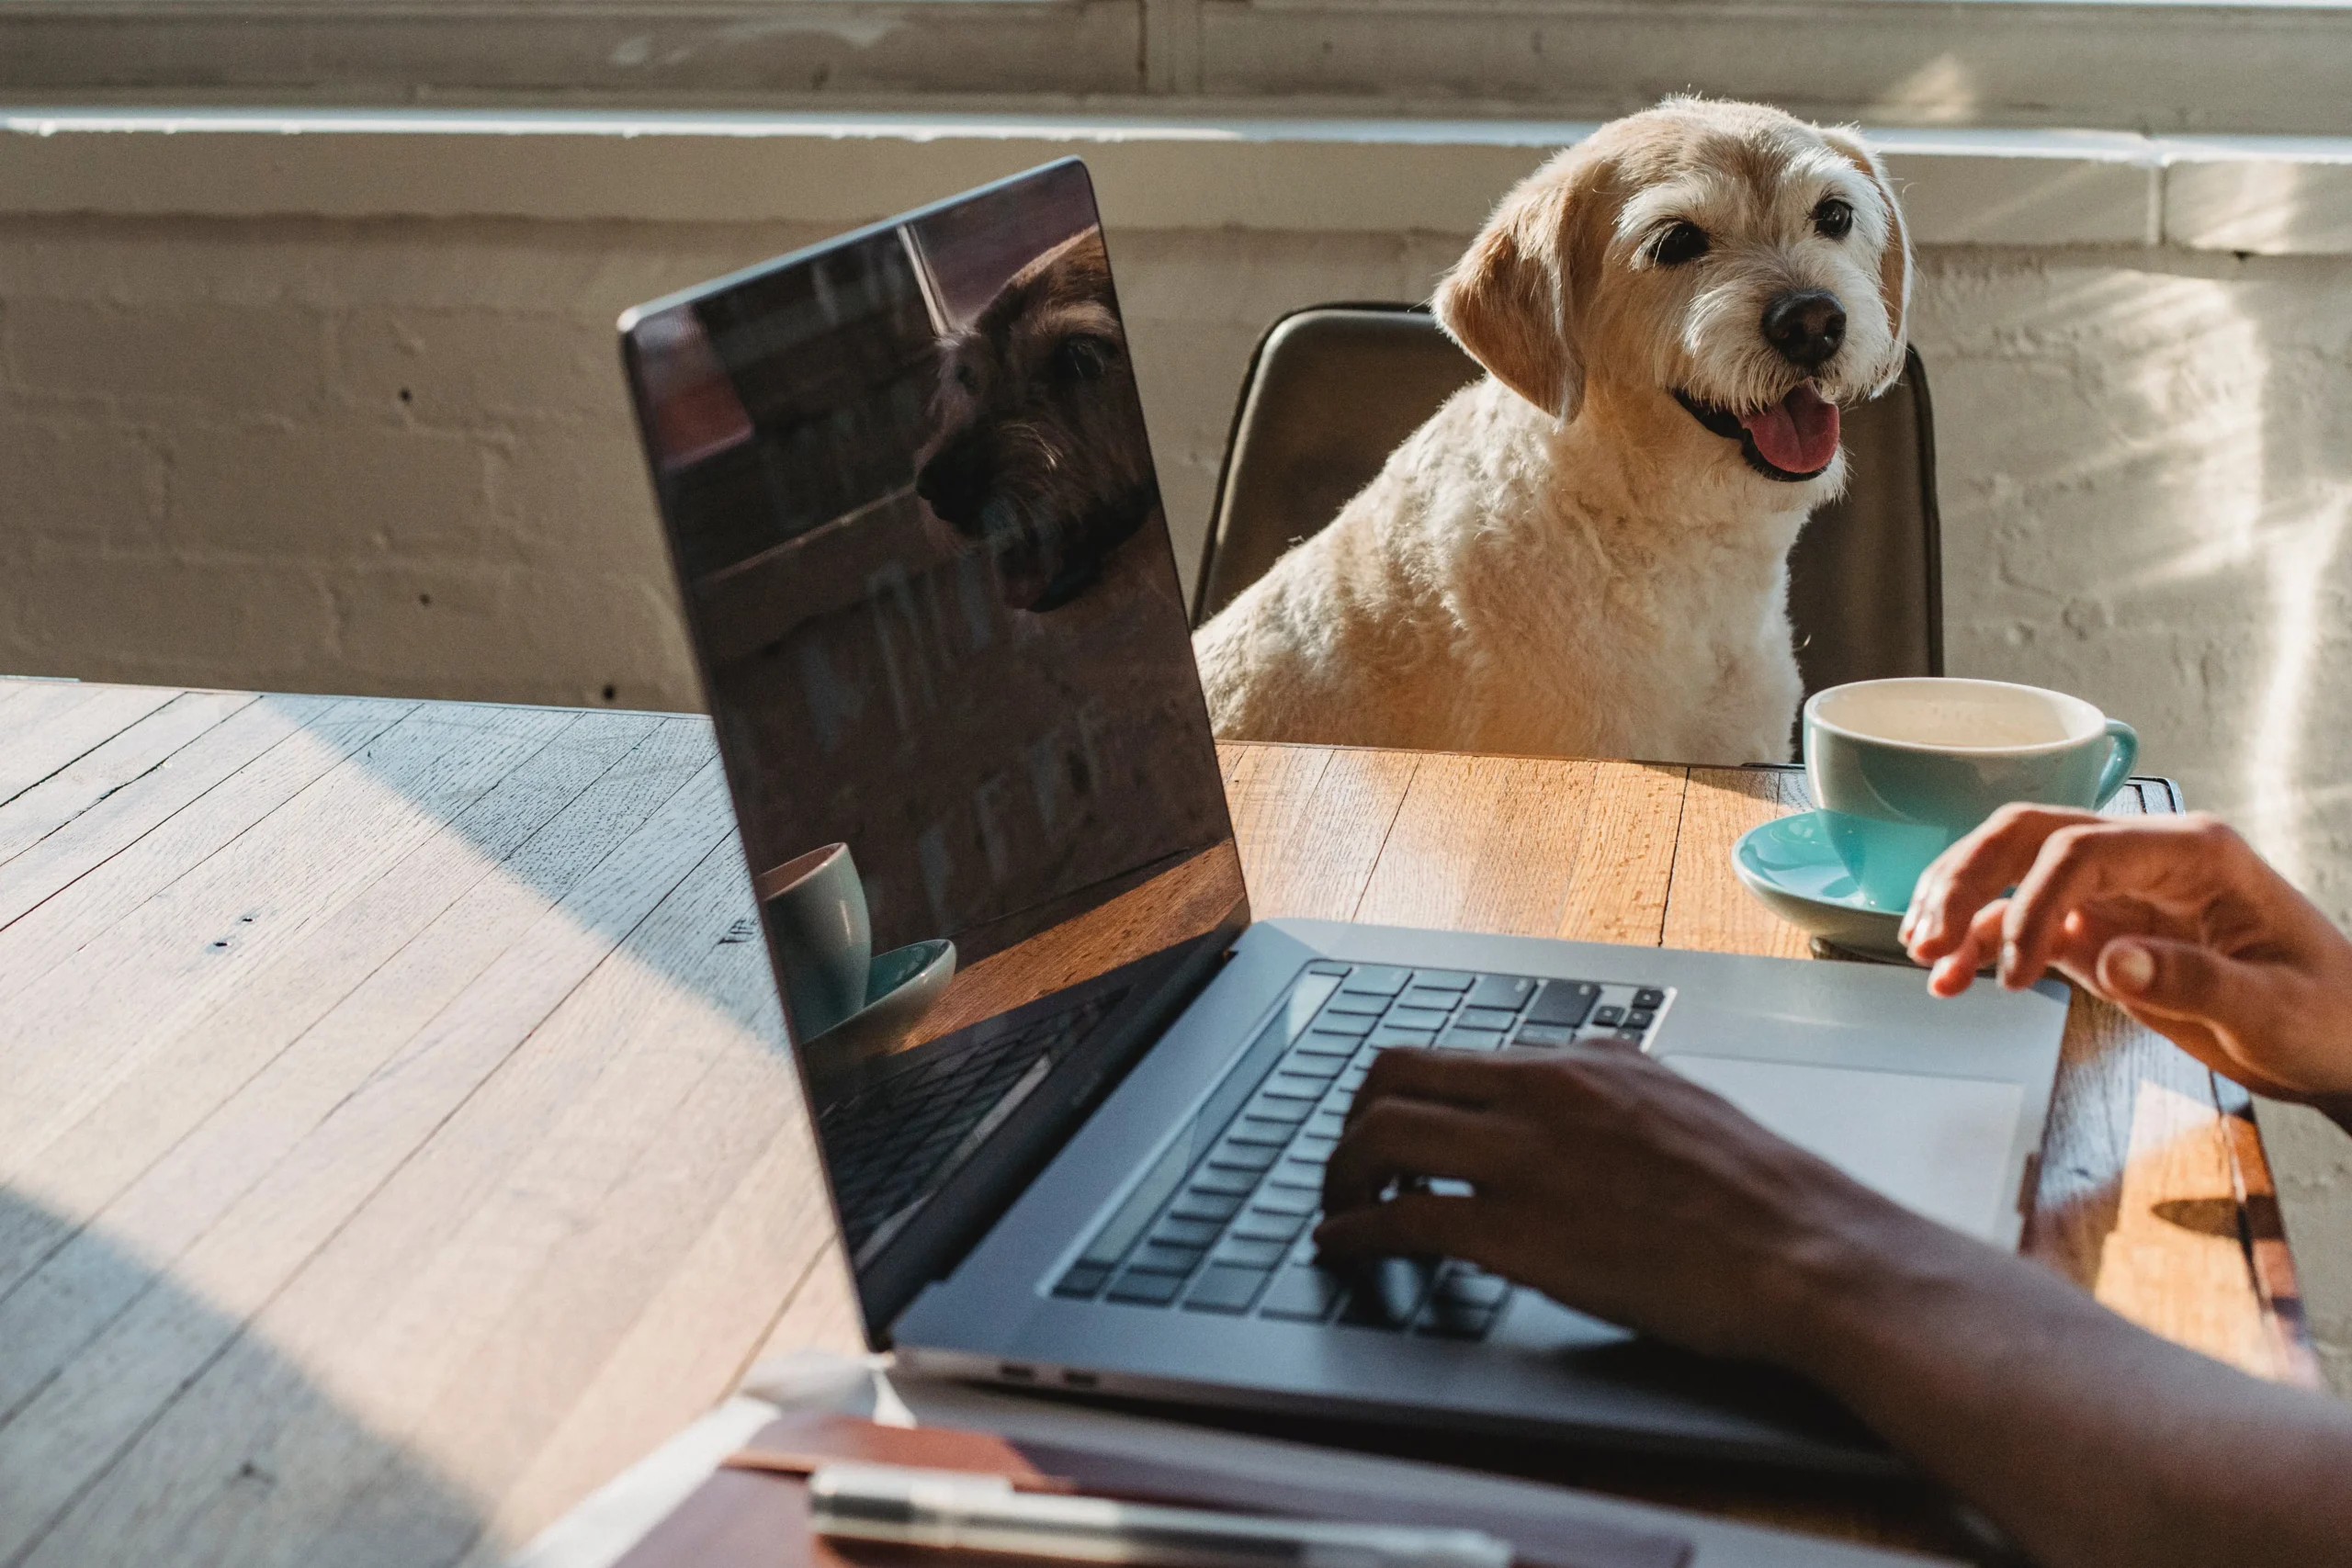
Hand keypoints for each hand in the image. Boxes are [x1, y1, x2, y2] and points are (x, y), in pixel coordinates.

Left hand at [1313, 1045, 1939, 1367]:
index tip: (1383, 1122)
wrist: (1812, 1256)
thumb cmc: (1766, 1201)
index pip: (1452, 1052)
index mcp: (1586, 1062)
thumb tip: (1579, 1080)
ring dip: (1340, 1174)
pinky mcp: (1518, 1232)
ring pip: (1381, 1135)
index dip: (1400, 1092)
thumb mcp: (1682, 1105)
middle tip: (1345, 1163)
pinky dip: (1353, 1232)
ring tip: (1337, 1207)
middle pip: (1394, 1075)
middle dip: (1351, 1120)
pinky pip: (1401, 1217)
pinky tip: (1343, 1249)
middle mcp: (1545, 1092)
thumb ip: (1614, 1089)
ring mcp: (1527, 1158)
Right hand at [1903, 807, 2351, 1108]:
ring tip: (1923, 954)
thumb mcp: (2275, 1009)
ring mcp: (2117, 891)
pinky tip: (1951, 978)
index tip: (2017, 973)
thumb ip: (2195, 980)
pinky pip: (2022, 921)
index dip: (2034, 904)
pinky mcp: (2099, 931)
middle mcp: (2144, 858)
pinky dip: (1980, 944)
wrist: (2344, 1045)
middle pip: (2028, 836)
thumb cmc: (2328, 1017)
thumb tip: (2111, 959)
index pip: (2080, 849)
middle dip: (1967, 879)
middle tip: (1927, 937)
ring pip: (2011, 868)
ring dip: (1959, 903)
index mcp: (2193, 853)